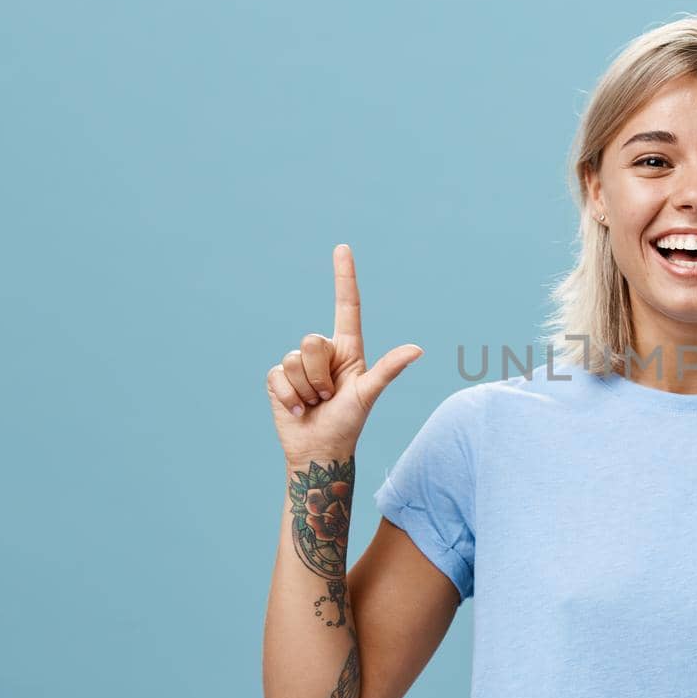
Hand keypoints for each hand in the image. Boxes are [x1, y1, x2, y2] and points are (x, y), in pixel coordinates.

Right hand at [266, 243, 423, 465]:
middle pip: (312, 341)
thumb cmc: (348, 423)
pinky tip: (298, 409)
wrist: (319, 450)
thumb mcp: (368, 394)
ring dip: (305, 388)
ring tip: (315, 402)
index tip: (342, 247)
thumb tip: (418, 349)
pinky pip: (277, 375)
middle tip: (328, 395)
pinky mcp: (278, 379)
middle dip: (320, 373)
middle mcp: (323, 353)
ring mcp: (299, 365)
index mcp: (348, 349)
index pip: (346, 305)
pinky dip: (289, 396)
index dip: (344, 276)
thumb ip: (388, 369)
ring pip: (294, 359)